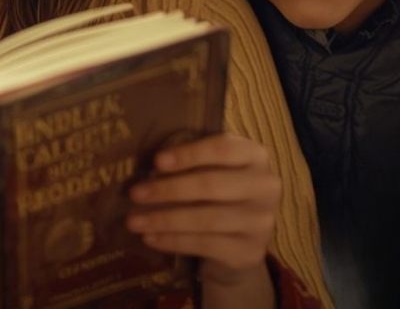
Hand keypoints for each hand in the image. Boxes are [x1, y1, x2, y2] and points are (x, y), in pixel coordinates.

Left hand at [126, 133, 279, 280]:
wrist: (239, 240)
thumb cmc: (218, 192)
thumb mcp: (211, 169)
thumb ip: (190, 160)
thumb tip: (143, 161)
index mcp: (255, 155)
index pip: (223, 148)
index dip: (189, 154)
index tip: (156, 161)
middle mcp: (266, 187)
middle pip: (212, 185)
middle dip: (169, 189)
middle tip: (135, 193)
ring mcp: (262, 222)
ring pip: (207, 219)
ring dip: (165, 219)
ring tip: (133, 221)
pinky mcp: (251, 251)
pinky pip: (207, 245)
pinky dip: (174, 241)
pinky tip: (150, 238)